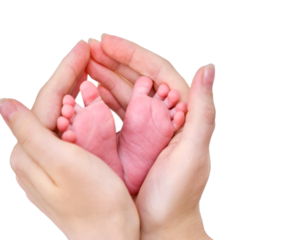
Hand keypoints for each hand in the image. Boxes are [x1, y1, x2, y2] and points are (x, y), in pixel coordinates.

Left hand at [0, 39, 139, 239]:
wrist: (110, 238)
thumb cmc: (95, 204)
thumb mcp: (61, 164)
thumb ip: (28, 131)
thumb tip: (2, 101)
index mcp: (28, 150)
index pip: (45, 98)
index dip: (65, 69)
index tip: (83, 45)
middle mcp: (30, 154)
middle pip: (49, 103)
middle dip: (68, 75)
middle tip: (88, 49)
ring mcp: (45, 160)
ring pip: (58, 114)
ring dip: (73, 89)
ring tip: (89, 66)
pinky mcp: (60, 165)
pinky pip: (66, 129)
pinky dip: (78, 110)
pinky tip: (87, 100)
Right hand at [86, 33, 214, 238]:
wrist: (160, 227)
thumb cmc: (177, 194)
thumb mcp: (193, 152)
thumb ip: (203, 110)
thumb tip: (207, 65)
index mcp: (181, 111)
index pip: (156, 70)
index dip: (131, 52)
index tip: (105, 40)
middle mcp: (162, 114)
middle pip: (136, 77)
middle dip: (111, 59)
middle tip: (86, 46)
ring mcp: (144, 125)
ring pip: (122, 91)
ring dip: (103, 75)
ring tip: (81, 64)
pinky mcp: (129, 138)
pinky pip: (114, 112)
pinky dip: (100, 99)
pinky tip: (86, 91)